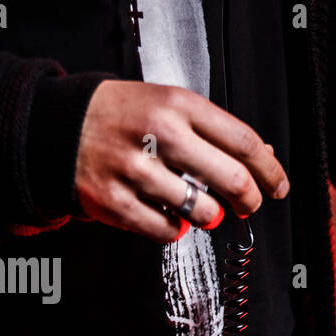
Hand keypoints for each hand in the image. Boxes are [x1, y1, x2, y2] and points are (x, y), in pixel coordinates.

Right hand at [73, 80, 288, 242]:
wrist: (56, 126)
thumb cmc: (124, 117)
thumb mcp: (169, 106)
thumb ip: (215, 131)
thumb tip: (266, 158)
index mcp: (178, 104)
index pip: (244, 143)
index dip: (270, 171)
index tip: (278, 187)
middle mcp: (158, 134)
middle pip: (233, 180)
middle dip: (250, 200)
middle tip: (249, 205)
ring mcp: (135, 169)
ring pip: (204, 212)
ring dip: (209, 215)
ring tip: (195, 203)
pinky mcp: (115, 202)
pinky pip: (169, 231)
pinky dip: (176, 228)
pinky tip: (167, 212)